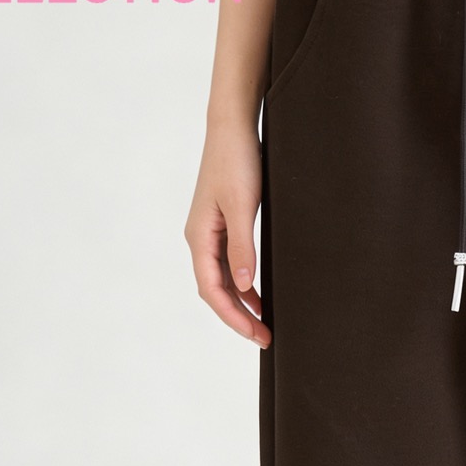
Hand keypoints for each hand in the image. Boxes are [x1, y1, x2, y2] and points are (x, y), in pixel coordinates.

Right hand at [184, 120, 269, 347]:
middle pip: (216, 290)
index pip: (212, 290)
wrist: (233, 127)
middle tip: (266, 339)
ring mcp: (210, 233)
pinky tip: (259, 296)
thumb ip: (243, 246)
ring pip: (222, 280)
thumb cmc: (236, 161)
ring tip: (264, 325)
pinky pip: (229, 265)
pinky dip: (244, 285)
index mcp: (199, 237)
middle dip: (239, 317)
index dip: (233, 317)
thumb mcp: (243, 206)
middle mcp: (200, 238)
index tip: (255, 335)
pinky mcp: (222, 225)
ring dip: (242, 304)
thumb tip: (244, 286)